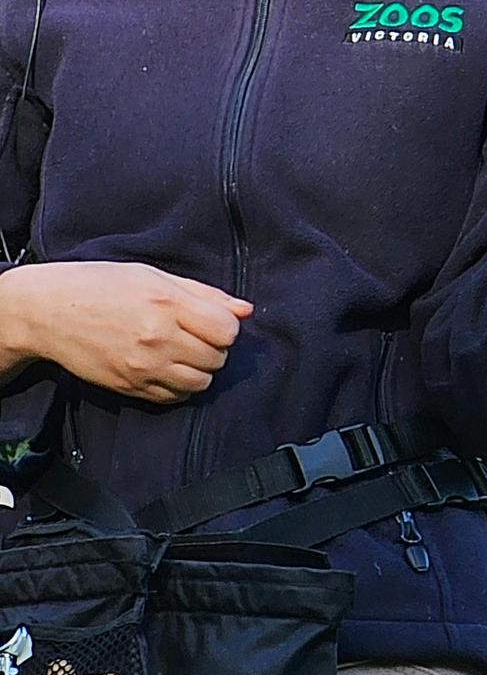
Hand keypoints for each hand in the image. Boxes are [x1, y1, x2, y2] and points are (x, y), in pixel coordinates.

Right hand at [0, 261, 251, 403]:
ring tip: (184, 352)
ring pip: (200, 383)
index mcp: (167, 304)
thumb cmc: (104, 285)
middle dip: (216, 347)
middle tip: (198, 335)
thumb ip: (204, 294)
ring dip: (201, 369)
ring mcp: (143, 367)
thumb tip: (245, 310)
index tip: (215, 320)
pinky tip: (169, 367)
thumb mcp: (156, 276)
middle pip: (217, 358)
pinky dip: (180, 386)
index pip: (226, 330)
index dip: (227, 326)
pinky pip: (174, 398)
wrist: (51, 311)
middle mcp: (158, 338)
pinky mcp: (130, 388)